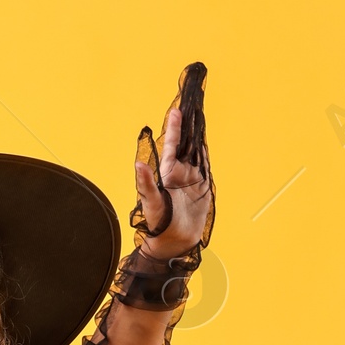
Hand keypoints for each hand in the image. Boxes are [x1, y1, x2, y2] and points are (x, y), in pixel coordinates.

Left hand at [132, 61, 213, 257]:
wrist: (174, 241)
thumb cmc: (157, 224)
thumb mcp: (150, 203)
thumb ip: (145, 184)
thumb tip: (139, 164)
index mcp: (167, 173)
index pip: (171, 145)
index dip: (175, 128)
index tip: (176, 110)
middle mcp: (179, 172)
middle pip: (185, 144)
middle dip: (188, 125)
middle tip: (191, 103)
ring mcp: (191, 178)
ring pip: (196, 152)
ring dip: (197, 135)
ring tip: (198, 116)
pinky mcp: (201, 187)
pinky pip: (204, 165)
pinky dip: (205, 152)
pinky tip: (204, 140)